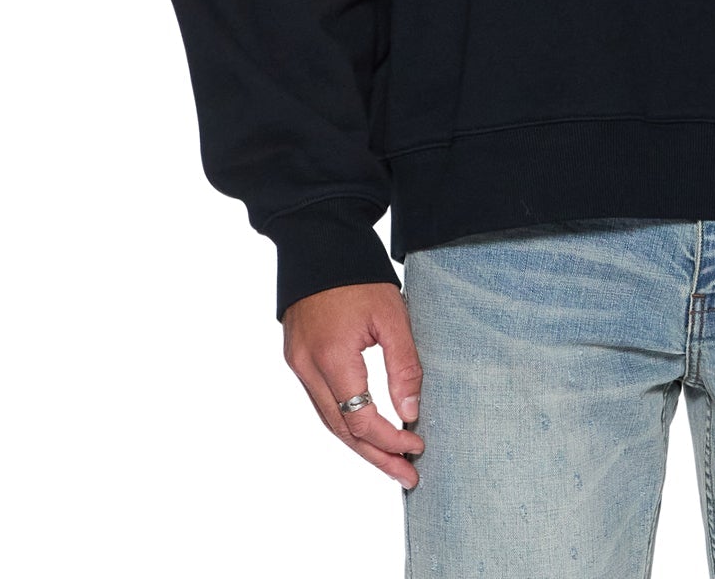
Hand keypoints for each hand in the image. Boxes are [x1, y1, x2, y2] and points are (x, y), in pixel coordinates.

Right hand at [282, 281, 425, 487]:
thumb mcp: (392, 314)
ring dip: (359, 443)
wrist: (317, 238)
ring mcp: (297, 363)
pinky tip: (364, 430)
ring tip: (390, 462)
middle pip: (341, 430)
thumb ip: (403, 365)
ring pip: (328, 419)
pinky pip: (321, 401)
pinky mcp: (297, 356)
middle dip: (375, 456)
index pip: (360, 419)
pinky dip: (344, 420)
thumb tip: (410, 412)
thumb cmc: (358, 272)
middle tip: (406, 476)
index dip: (390, 439)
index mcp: (331, 357)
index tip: (417, 446)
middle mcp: (307, 367)